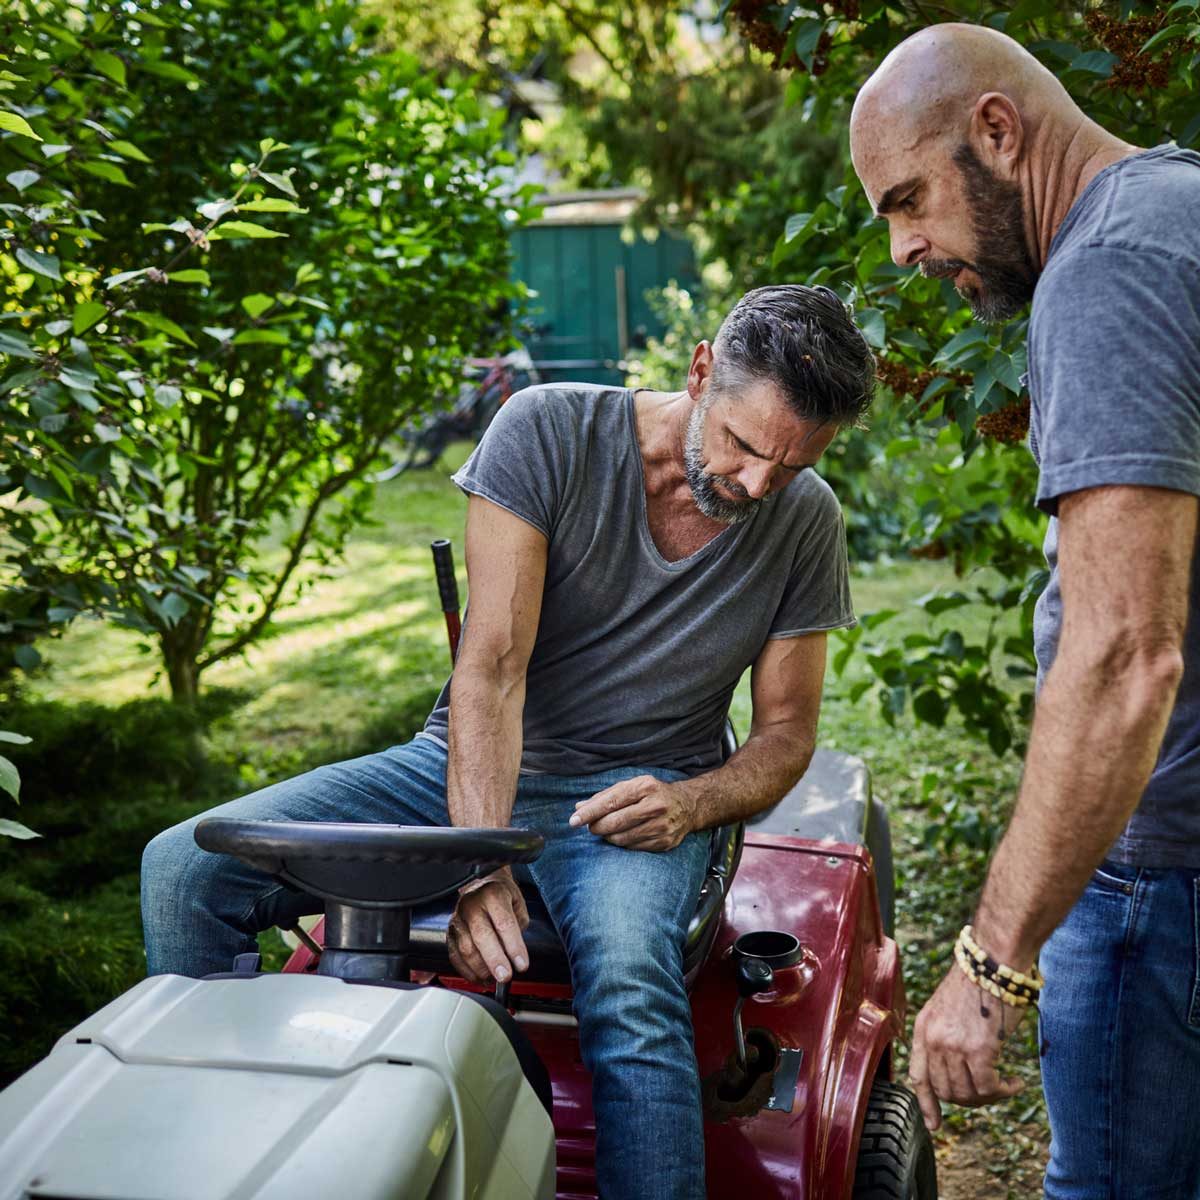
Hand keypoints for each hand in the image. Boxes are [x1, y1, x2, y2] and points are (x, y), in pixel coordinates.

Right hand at [447, 867, 529, 984]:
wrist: (481, 886)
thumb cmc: (501, 896)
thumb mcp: (518, 903)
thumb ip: (519, 927)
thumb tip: (515, 954)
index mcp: (492, 895)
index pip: (504, 923)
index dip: (514, 946)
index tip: (522, 964)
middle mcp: (471, 905)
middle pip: (482, 936)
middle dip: (495, 960)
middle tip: (505, 976)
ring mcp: (457, 919)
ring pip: (466, 949)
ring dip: (482, 969)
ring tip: (495, 979)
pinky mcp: (449, 933)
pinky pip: (455, 956)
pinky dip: (468, 971)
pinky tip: (480, 978)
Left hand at [569, 775, 694, 851]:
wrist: (688, 805)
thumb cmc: (653, 793)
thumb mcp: (631, 786)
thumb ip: (605, 796)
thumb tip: (579, 807)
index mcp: (645, 786)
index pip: (610, 802)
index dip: (589, 813)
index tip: (573, 820)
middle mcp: (655, 806)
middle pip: (615, 822)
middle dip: (596, 826)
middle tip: (590, 827)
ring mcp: (662, 826)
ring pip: (622, 838)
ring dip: (608, 836)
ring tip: (606, 830)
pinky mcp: (665, 842)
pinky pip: (634, 848)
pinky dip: (623, 843)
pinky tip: (622, 836)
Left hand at [908, 962, 1028, 1130]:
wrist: (992, 962)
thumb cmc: (977, 981)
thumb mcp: (946, 1006)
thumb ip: (944, 1035)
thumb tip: (954, 1069)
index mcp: (923, 1027)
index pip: (918, 1075)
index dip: (926, 1104)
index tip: (934, 1125)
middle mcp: (933, 1039)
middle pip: (946, 1091)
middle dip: (969, 1099)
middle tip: (990, 1092)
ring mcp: (954, 1046)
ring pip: (968, 1094)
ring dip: (989, 1097)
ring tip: (1005, 1086)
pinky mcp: (979, 1051)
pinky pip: (989, 1089)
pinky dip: (1004, 1092)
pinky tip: (1015, 1084)